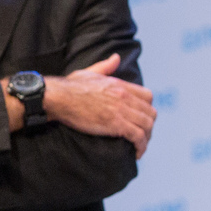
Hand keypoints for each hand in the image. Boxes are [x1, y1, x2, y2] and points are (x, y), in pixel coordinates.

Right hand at [26, 54, 156, 155]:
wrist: (59, 98)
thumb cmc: (70, 86)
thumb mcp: (90, 72)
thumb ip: (106, 66)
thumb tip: (116, 57)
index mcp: (120, 85)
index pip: (148, 96)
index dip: (147, 108)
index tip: (142, 118)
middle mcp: (125, 97)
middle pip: (150, 113)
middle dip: (149, 126)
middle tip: (142, 136)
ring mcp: (121, 110)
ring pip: (147, 126)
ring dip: (147, 138)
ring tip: (140, 147)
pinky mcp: (116, 124)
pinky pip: (138, 136)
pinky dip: (141, 146)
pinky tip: (137, 153)